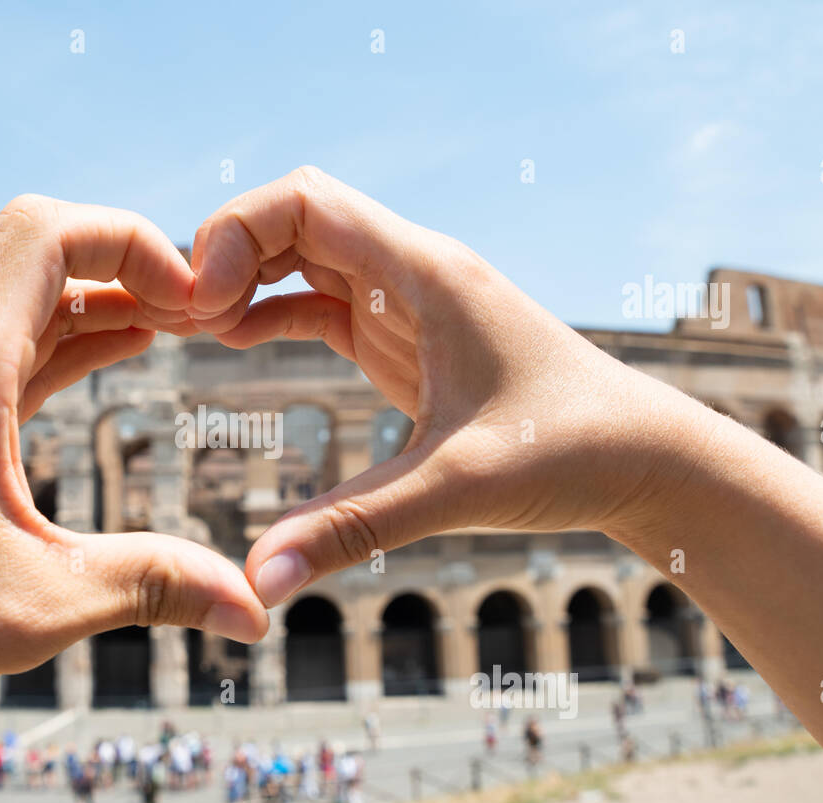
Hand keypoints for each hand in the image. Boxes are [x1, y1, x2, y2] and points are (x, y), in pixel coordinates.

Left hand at [0, 195, 267, 721]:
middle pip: (41, 245)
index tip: (197, 303)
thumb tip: (255, 612)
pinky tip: (117, 354)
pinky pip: (12, 345)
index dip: (135, 242)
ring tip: (182, 327)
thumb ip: (153, 589)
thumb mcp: (36, 605)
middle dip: (129, 262)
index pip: (50, 231)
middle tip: (201, 313)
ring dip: (104, 298)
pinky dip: (71, 338)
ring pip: (27, 294)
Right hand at [187, 167, 710, 605]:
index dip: (234, 235)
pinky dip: (271, 312)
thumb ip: (353, 529)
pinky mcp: (405, 338)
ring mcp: (407, 301)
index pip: (304, 201)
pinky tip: (234, 345)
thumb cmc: (571, 453)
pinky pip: (321, 300)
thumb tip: (258, 581)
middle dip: (225, 253)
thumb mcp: (456, 490)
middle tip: (178, 321)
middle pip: (292, 216)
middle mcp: (411, 270)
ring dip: (243, 280)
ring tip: (189, 332)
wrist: (644, 457)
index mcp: (423, 273)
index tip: (201, 310)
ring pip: (302, 254)